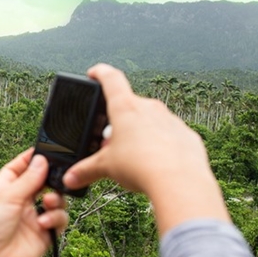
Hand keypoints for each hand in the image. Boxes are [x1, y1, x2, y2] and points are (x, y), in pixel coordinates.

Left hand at [0, 149, 66, 256]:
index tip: (47, 150)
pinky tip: (44, 223)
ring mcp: (32, 217)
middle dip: (51, 179)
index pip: (20, 167)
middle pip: (42, 182)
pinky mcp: (44, 234)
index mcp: (5, 188)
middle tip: (57, 177)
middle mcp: (20, 201)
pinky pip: (59, 220)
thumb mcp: (6, 197)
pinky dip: (55, 218)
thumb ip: (28, 179)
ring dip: (55, 199)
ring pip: (55, 200)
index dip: (32, 159)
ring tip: (47, 203)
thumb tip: (41, 159)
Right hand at [63, 63, 228, 235]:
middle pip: (129, 107)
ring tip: (133, 158)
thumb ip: (86, 170)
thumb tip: (71, 178)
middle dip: (118, 123)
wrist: (179, 183)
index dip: (100, 73)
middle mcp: (149, 108)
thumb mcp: (106, 167)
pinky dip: (161, 147)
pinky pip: (170, 136)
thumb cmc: (142, 167)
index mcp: (126, 108)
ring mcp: (171, 120)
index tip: (94, 73)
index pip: (110, 79)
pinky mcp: (186, 136)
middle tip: (110, 143)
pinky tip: (156, 165)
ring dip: (140, 134)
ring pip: (150, 122)